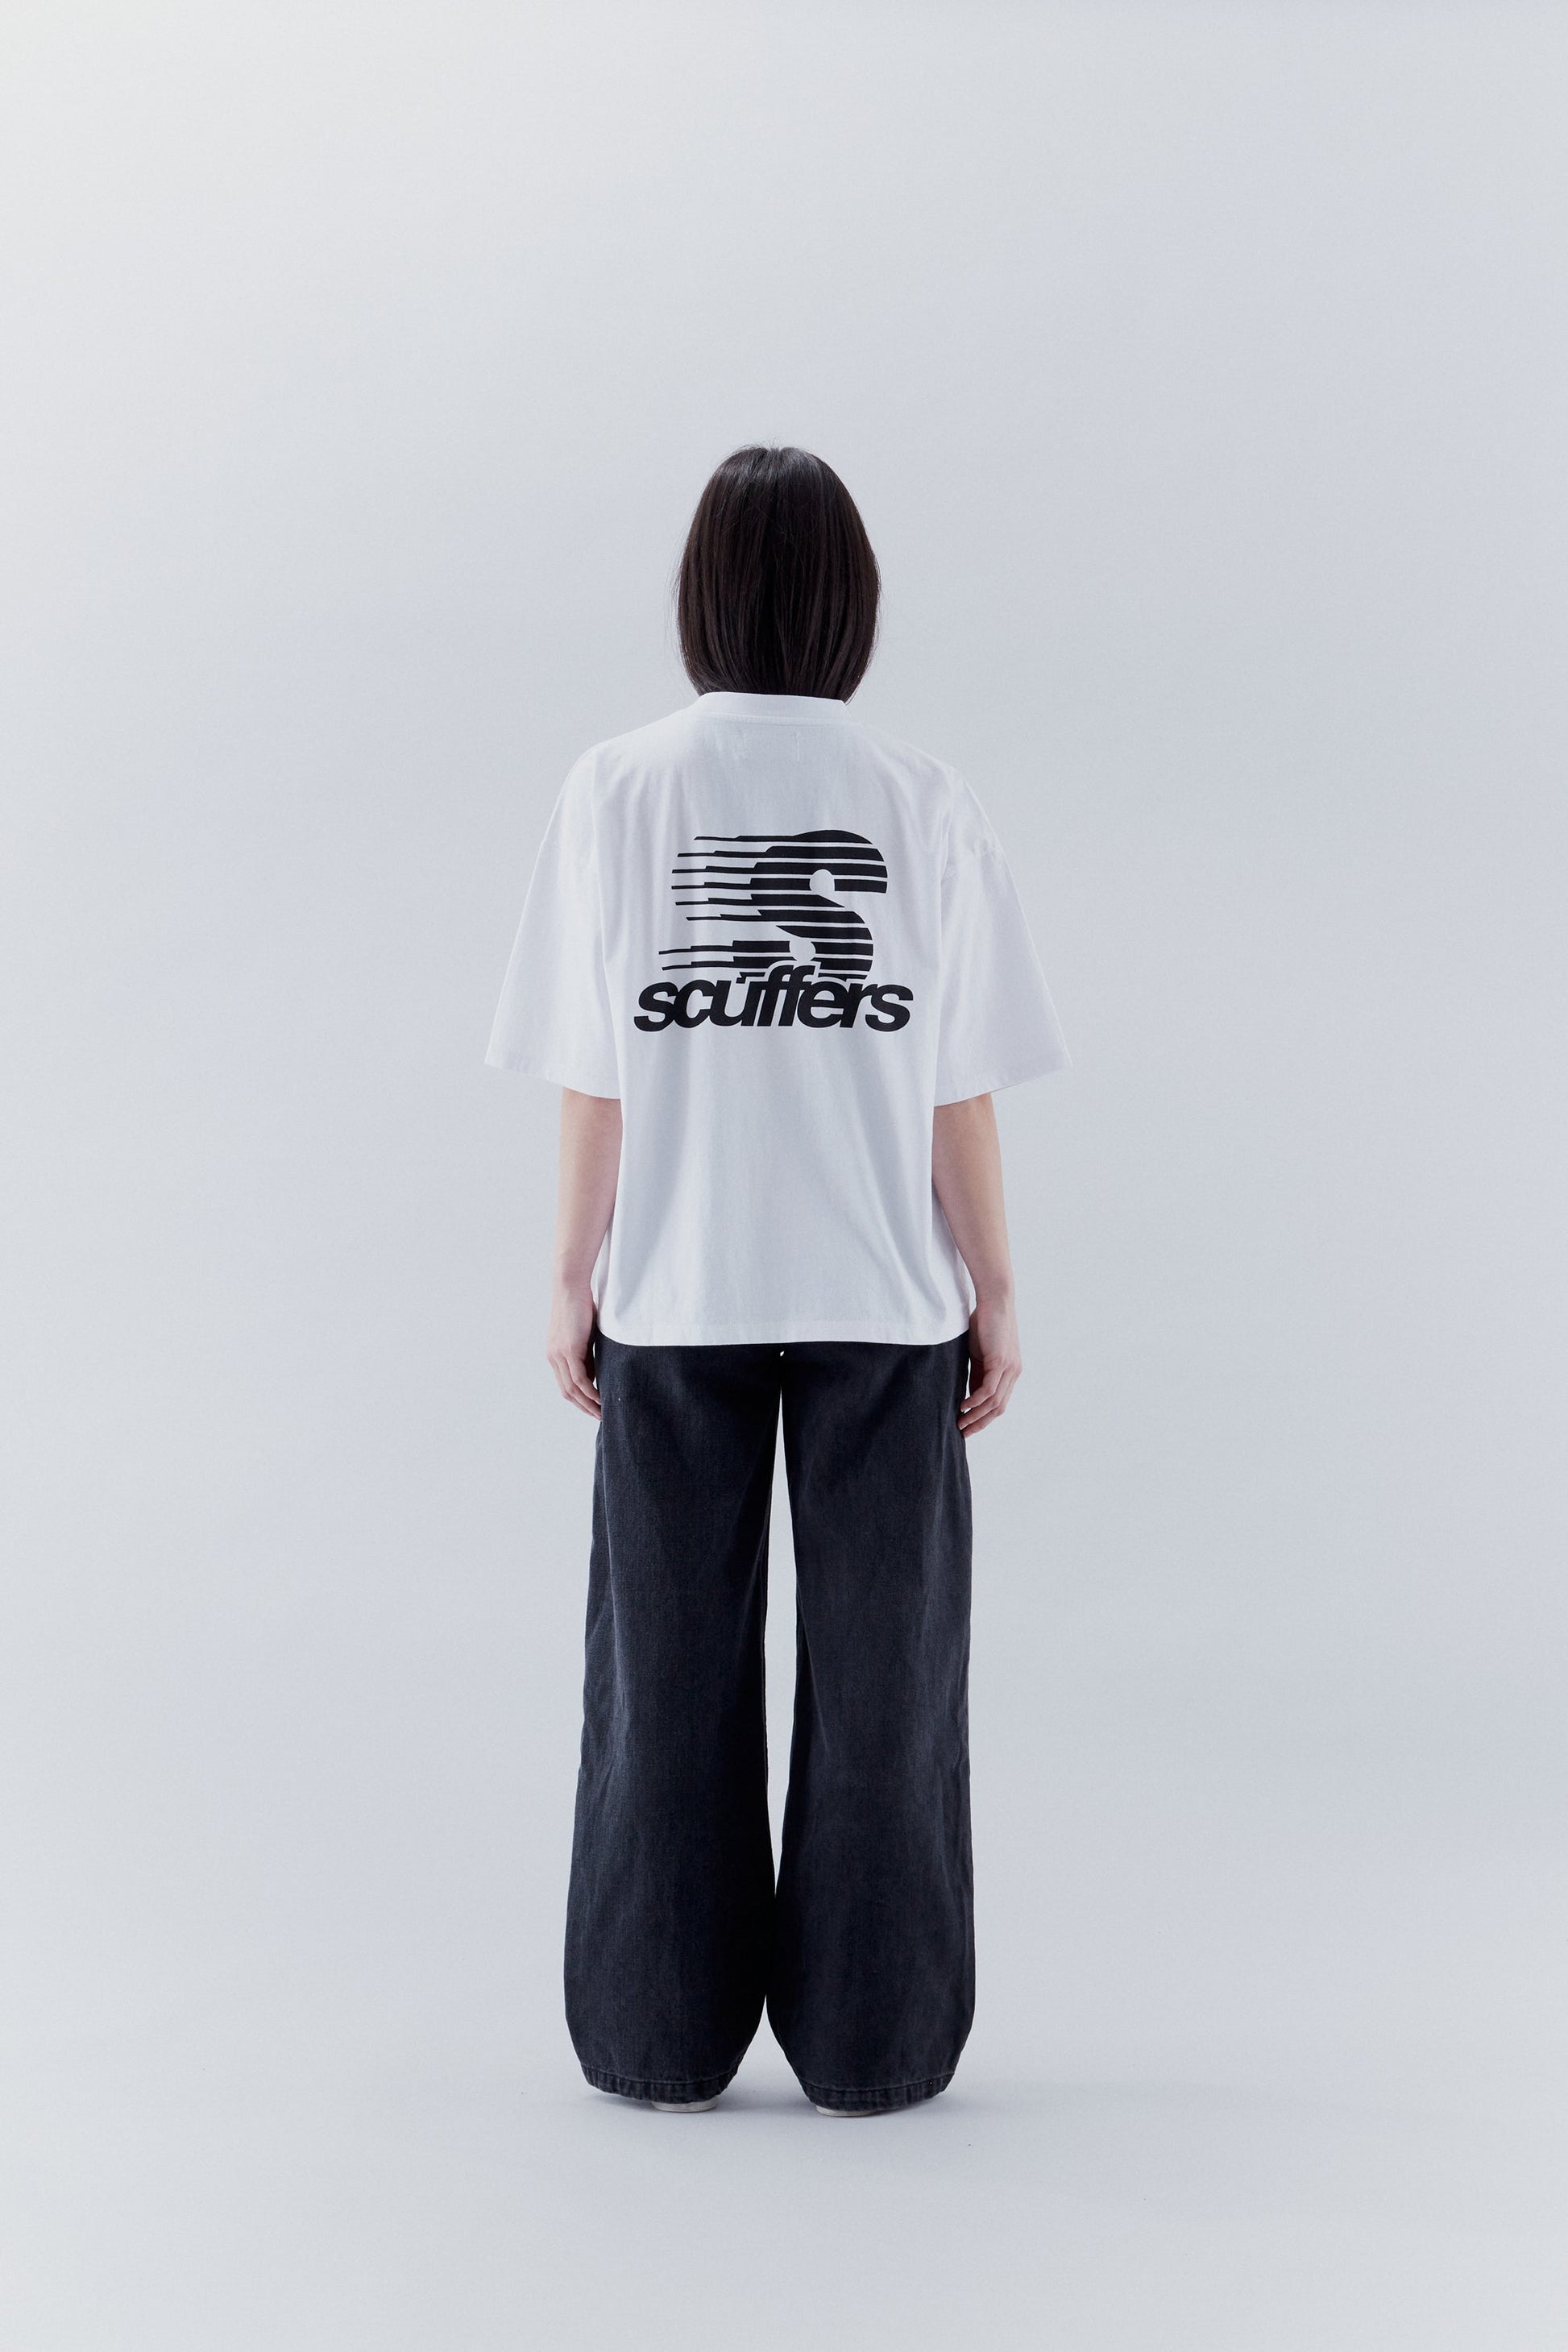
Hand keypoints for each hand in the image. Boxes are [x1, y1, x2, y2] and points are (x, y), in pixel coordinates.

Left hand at [546, 1278, 600, 1420]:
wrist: (570, 1286)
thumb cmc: (580, 1304)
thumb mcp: (585, 1334)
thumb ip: (588, 1353)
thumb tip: (596, 1371)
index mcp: (555, 1354)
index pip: (566, 1384)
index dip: (579, 1399)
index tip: (594, 1407)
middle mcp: (554, 1357)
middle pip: (567, 1392)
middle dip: (583, 1407)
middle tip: (599, 1416)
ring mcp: (559, 1355)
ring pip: (572, 1389)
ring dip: (588, 1403)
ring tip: (602, 1412)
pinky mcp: (568, 1350)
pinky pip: (579, 1379)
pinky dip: (590, 1391)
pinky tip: (600, 1398)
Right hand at [958, 1294, 1020, 1437]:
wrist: (994, 1300)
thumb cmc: (984, 1322)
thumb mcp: (979, 1354)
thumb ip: (977, 1374)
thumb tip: (970, 1394)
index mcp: (1009, 1372)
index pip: (999, 1403)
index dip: (984, 1417)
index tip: (968, 1427)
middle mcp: (1013, 1373)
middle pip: (999, 1408)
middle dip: (980, 1423)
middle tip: (963, 1433)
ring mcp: (1009, 1368)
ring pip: (994, 1403)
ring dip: (976, 1415)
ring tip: (960, 1423)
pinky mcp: (1001, 1362)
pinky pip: (989, 1390)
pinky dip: (975, 1401)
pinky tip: (963, 1406)